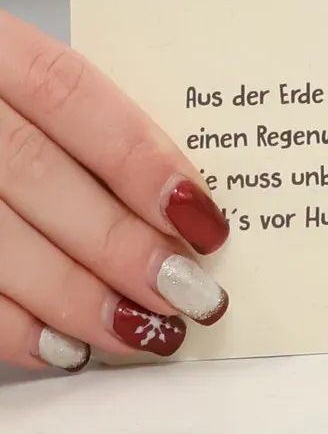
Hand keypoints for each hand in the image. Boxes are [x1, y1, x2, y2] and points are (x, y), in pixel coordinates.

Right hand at [0, 7, 228, 373]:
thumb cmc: (5, 108)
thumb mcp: (32, 86)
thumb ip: (89, 131)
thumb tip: (185, 206)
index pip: (69, 93)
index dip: (138, 158)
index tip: (201, 216)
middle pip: (32, 172)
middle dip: (117, 241)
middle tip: (186, 290)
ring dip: (71, 296)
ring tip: (142, 330)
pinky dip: (9, 326)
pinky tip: (63, 347)